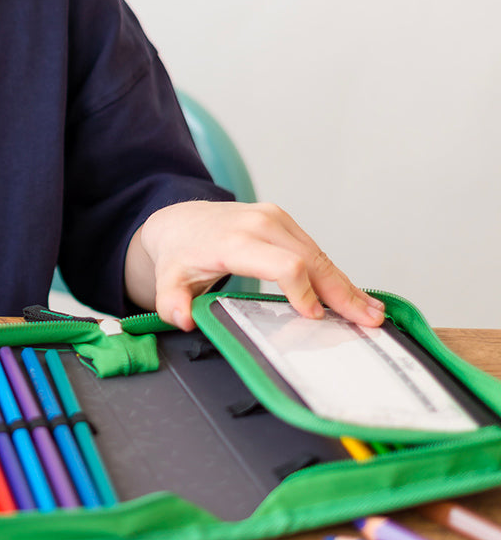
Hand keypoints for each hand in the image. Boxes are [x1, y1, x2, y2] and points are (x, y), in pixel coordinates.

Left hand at [125, 200, 383, 329]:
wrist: (181, 219)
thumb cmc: (181, 251)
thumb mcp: (167, 279)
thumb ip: (171, 302)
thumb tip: (183, 319)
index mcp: (236, 240)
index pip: (283, 264)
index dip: (303, 290)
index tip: (314, 317)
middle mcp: (261, 224)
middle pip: (312, 260)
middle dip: (341, 293)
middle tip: (368, 320)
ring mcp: (276, 220)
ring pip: (319, 255)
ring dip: (346, 286)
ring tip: (372, 312)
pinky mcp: (284, 222)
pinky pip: (315, 250)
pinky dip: (335, 275)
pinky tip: (355, 294)